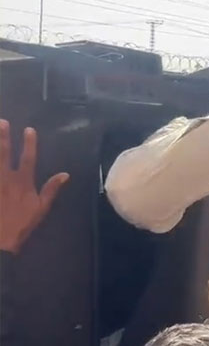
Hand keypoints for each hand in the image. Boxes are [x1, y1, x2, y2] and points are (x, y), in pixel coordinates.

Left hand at [0, 119, 68, 253]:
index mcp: (23, 182)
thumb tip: (65, 174)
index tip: (29, 129)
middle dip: (3, 137)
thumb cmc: (21, 224)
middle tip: (1, 122)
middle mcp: (6, 178)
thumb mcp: (41, 208)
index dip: (29, 143)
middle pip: (4, 153)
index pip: (28, 158)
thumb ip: (51, 189)